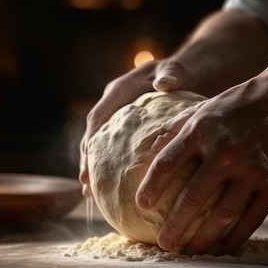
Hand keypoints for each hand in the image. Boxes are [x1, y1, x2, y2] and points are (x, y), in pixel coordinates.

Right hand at [78, 60, 188, 196]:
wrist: (182, 77)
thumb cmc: (179, 73)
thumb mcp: (175, 71)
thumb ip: (170, 76)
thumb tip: (165, 84)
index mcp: (118, 91)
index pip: (98, 117)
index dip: (91, 139)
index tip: (88, 160)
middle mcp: (112, 106)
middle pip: (93, 136)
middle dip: (88, 160)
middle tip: (85, 185)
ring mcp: (118, 121)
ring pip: (101, 147)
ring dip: (96, 169)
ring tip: (90, 195)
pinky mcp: (127, 133)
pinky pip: (115, 152)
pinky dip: (112, 170)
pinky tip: (111, 193)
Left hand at [135, 75, 267, 254]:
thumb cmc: (243, 103)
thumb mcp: (207, 107)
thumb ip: (179, 128)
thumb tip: (151, 147)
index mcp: (202, 130)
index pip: (167, 163)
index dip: (151, 187)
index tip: (140, 206)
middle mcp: (225, 151)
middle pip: (192, 197)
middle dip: (174, 225)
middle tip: (163, 244)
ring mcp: (252, 170)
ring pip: (222, 214)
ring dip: (203, 239)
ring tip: (190, 252)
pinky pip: (251, 219)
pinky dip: (235, 238)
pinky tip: (223, 249)